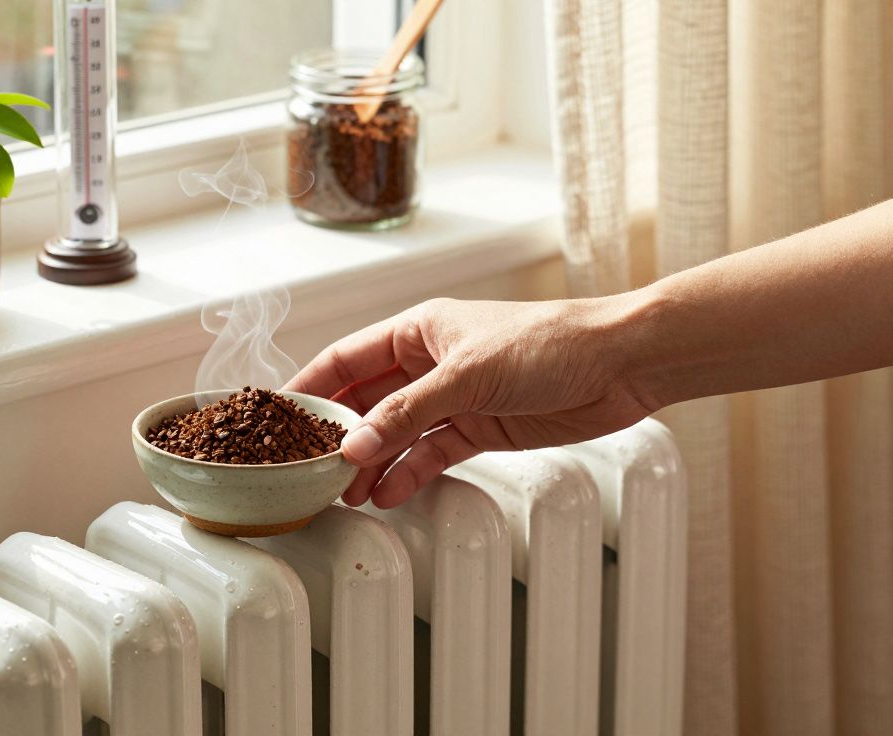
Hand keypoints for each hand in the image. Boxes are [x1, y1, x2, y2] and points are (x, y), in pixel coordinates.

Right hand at [285, 297, 657, 508]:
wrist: (620, 364)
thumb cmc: (550, 342)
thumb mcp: (468, 374)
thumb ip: (407, 412)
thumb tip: (355, 447)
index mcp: (417, 330)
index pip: (345, 359)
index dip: (309, 387)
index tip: (275, 418)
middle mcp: (429, 363)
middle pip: (366, 401)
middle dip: (339, 436)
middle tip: (307, 469)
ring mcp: (453, 398)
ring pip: (396, 433)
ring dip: (371, 462)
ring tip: (343, 495)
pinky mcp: (479, 429)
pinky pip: (431, 454)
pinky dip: (409, 474)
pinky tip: (388, 494)